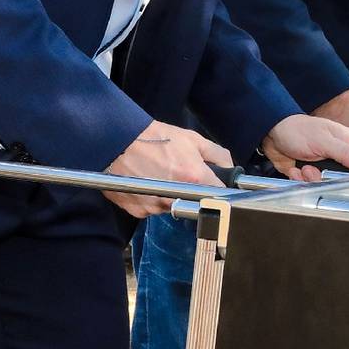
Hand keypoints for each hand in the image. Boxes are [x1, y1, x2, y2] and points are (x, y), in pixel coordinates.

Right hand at [103, 120, 232, 216]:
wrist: (117, 140)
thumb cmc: (154, 137)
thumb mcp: (193, 139)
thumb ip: (218, 155)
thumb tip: (231, 170)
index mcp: (194, 177)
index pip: (219, 193)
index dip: (218, 188)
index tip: (215, 184)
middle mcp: (177, 196)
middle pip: (195, 203)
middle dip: (193, 192)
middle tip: (181, 175)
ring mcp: (157, 206)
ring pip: (174, 207)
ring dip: (172, 196)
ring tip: (160, 176)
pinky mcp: (140, 211)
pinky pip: (154, 209)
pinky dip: (154, 200)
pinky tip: (147, 183)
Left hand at [262, 114, 348, 180]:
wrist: (272, 133)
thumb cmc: (298, 129)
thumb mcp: (324, 140)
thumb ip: (346, 152)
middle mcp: (343, 155)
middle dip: (335, 179)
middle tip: (320, 170)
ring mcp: (328, 165)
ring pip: (331, 184)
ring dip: (314, 179)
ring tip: (305, 168)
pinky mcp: (314, 173)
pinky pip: (313, 186)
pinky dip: (302, 180)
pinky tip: (297, 169)